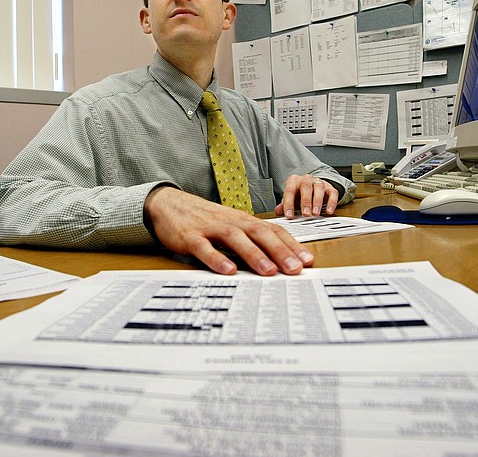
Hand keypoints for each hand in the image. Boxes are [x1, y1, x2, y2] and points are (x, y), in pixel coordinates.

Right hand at [144, 186, 314, 275]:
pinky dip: (217, 259)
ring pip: (236, 239)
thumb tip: (278, 261)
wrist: (170, 205)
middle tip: (296, 269)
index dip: (291, 245)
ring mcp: (211, 228)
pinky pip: (205, 248)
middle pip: (260, 233)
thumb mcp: (231, 226)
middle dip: (280, 251)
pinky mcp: (191, 237)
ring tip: (269, 271)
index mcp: (243, 220)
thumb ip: (251, 241)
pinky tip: (229, 271)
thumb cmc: (205, 219)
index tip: (308, 261)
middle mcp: (231, 222)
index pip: (273, 231)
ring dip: (254, 255)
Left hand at [274, 174, 338, 218]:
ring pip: (319, 188)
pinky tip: (329, 212)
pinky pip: (332, 193)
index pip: (290, 191)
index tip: (289, 215)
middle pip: (305, 187)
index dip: (289, 204)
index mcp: (294, 181)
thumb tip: (278, 211)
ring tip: (316, 214)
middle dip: (305, 201)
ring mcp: (319, 182)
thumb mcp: (291, 199)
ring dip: (317, 202)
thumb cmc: (299, 195)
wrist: (313, 187)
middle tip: (306, 214)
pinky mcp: (330, 187)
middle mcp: (306, 179)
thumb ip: (284, 205)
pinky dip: (331, 203)